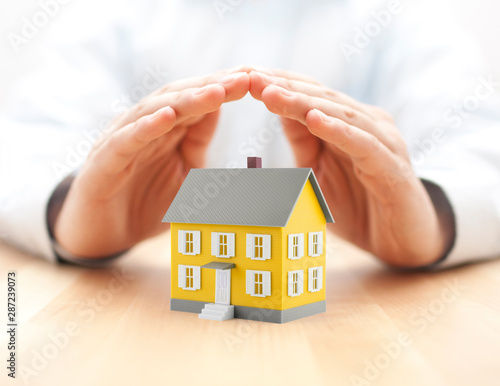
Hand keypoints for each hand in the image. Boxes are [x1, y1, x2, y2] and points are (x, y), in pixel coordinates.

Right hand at [54, 68, 249, 257]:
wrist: (104, 234)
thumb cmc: (145, 203)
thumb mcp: (183, 175)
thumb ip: (197, 146)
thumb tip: (218, 114)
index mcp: (166, 130)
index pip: (198, 103)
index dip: (225, 90)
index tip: (255, 81)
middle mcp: (145, 128)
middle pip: (180, 99)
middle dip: (213, 88)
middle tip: (244, 78)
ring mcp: (123, 141)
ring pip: (154, 112)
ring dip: (185, 101)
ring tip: (215, 93)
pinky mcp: (104, 161)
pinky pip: (125, 140)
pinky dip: (145, 127)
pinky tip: (166, 117)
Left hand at [249, 68, 453, 266]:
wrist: (402, 241)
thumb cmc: (359, 207)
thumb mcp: (319, 172)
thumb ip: (303, 142)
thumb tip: (279, 110)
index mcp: (348, 125)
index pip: (310, 95)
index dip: (279, 84)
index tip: (245, 75)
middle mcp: (368, 125)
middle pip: (322, 99)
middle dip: (284, 87)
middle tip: (251, 77)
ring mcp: (383, 144)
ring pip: (341, 115)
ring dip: (304, 104)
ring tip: (272, 93)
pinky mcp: (393, 168)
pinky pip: (363, 145)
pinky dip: (339, 131)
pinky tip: (314, 119)